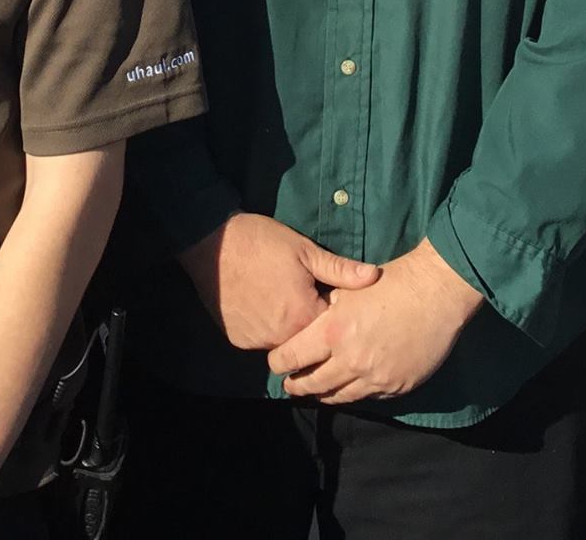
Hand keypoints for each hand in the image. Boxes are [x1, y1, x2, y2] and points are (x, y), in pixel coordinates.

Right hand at [179, 212, 380, 351]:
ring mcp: (256, 342)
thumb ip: (340, 269)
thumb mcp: (304, 250)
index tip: (331, 296)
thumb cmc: (261, 242)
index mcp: (304, 316)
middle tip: (303, 296)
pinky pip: (261, 341)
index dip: (336, 312)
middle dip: (312, 324)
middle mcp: (281, 338)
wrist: (211, 242)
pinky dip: (266, 329)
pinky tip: (262, 305)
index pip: (333, 328)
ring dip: (289, 328)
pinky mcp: (237, 340)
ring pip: (284, 342)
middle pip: (309, 341)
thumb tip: (375, 276)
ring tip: (282, 299)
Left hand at [265, 239, 480, 403]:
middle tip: (291, 384)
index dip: (279, 362)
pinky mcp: (397, 386)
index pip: (291, 358)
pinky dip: (356, 392)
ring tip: (318, 390)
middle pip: (312, 384)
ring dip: (325, 394)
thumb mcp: (347, 289)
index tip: (276, 362)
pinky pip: (369, 396)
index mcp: (332, 332)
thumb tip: (308, 325)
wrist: (435, 292)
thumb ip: (325, 311)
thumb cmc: (389, 282)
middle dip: (297, 385)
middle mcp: (350, 360)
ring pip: (340, 396)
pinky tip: (351, 386)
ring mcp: (375, 378)